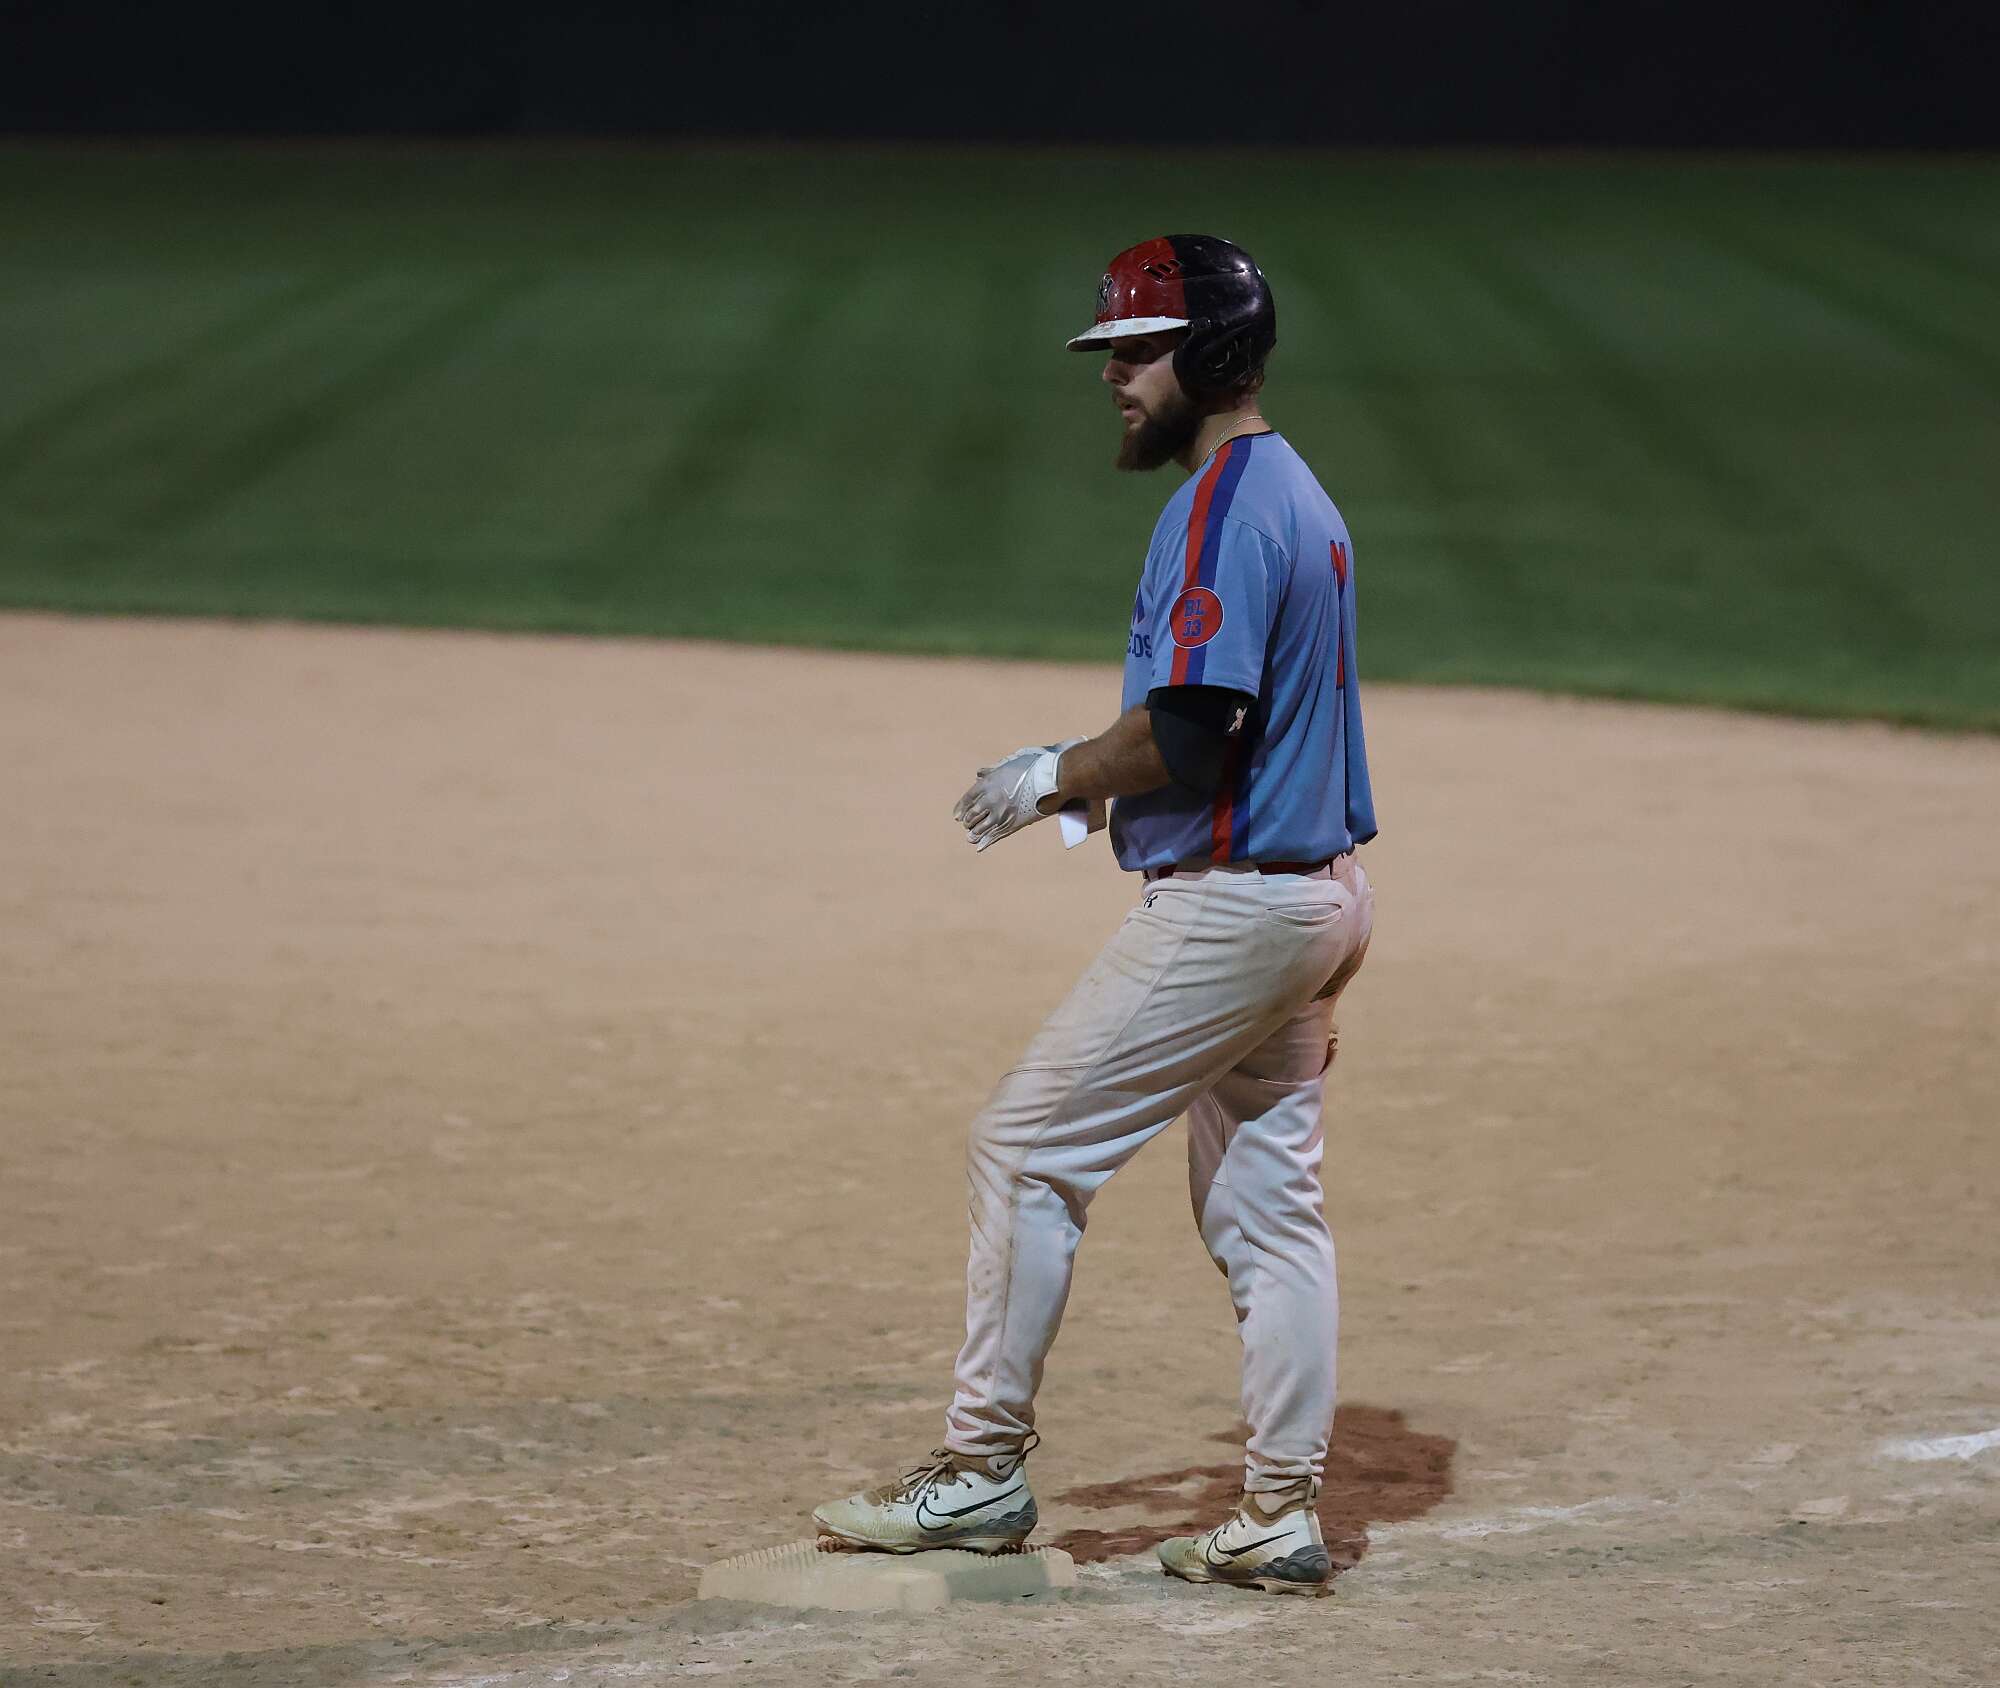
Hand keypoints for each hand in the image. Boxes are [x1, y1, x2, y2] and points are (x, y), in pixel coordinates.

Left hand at [953, 738, 1084, 851]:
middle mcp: (991, 799)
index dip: (961, 808)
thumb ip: (993, 770)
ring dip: (974, 833)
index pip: (968, 799)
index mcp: (988, 783)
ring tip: (970, 837)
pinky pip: (996, 836)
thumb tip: (978, 773)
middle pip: (972, 815)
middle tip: (966, 824)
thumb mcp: (1010, 762)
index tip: (956, 816)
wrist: (1053, 779)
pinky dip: (986, 842)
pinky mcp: (1014, 823)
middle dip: (968, 821)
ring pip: (981, 827)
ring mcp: (1002, 813)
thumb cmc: (1034, 766)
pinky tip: (979, 847)